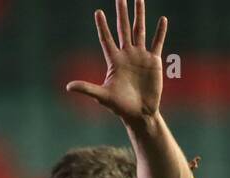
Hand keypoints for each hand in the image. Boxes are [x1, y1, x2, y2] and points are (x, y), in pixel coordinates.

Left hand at [66, 0, 167, 122]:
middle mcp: (126, 55)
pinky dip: (160, 32)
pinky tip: (161, 19)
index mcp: (114, 61)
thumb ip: (87, 89)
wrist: (139, 113)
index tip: (98, 12)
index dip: (103, 26)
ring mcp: (140, 56)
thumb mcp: (102, 96)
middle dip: (122, 13)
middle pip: (123, 29)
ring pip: (139, 30)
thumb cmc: (119, 106)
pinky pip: (157, 43)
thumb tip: (68, 87)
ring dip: (140, 15)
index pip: (106, 39)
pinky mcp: (153, 61)